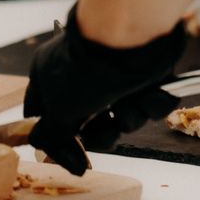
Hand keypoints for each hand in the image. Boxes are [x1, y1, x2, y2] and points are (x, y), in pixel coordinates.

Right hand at [23, 4, 184, 174]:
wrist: (135, 36)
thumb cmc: (89, 70)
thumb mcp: (59, 110)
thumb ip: (53, 138)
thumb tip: (66, 164)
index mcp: (52, 77)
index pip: (45, 117)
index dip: (60, 141)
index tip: (76, 159)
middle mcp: (84, 77)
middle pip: (92, 125)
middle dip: (105, 132)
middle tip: (108, 123)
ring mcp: (118, 76)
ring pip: (126, 117)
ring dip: (130, 115)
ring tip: (131, 100)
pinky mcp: (149, 76)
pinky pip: (151, 105)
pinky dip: (153, 102)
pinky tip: (152, 90)